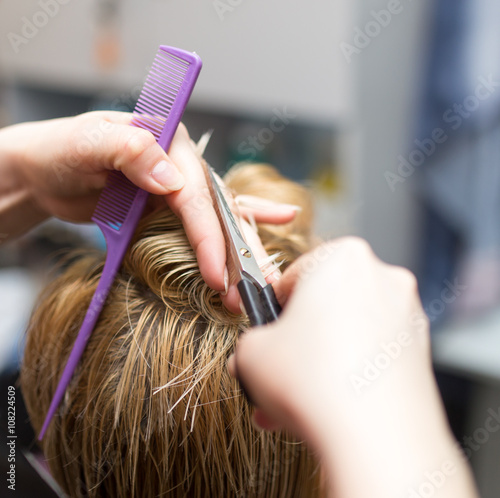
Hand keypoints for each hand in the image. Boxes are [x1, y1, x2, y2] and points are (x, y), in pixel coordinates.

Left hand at [4, 111, 296, 310]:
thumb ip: (128, 150)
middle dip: (232, 253)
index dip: (209, 235)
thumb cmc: (60, 152)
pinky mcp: (170, 206)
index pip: (197, 193)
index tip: (218, 274)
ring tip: (260, 283)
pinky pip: (207, 220)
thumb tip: (170, 180)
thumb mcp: (86, 144)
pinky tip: (277, 220)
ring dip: (239, 253)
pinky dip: (238, 225)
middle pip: (217, 210)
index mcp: (168, 141)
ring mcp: (177, 185)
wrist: (45, 172)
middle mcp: (181, 162)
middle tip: (245, 292)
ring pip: (219, 220)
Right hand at [230, 238, 477, 497]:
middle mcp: (382, 277)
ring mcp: (406, 314)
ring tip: (295, 399)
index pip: (293, 276)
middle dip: (297, 343)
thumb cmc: (316, 384)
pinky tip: (326, 404)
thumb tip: (255, 353)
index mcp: (342, 257)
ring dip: (318, 362)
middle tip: (278, 371)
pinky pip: (370, 354)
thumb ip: (248, 344)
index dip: (274, 309)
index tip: (268, 333)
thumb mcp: (251, 354)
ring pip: (346, 333)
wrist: (377, 441)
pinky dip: (347, 373)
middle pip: (323, 307)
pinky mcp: (420, 351)